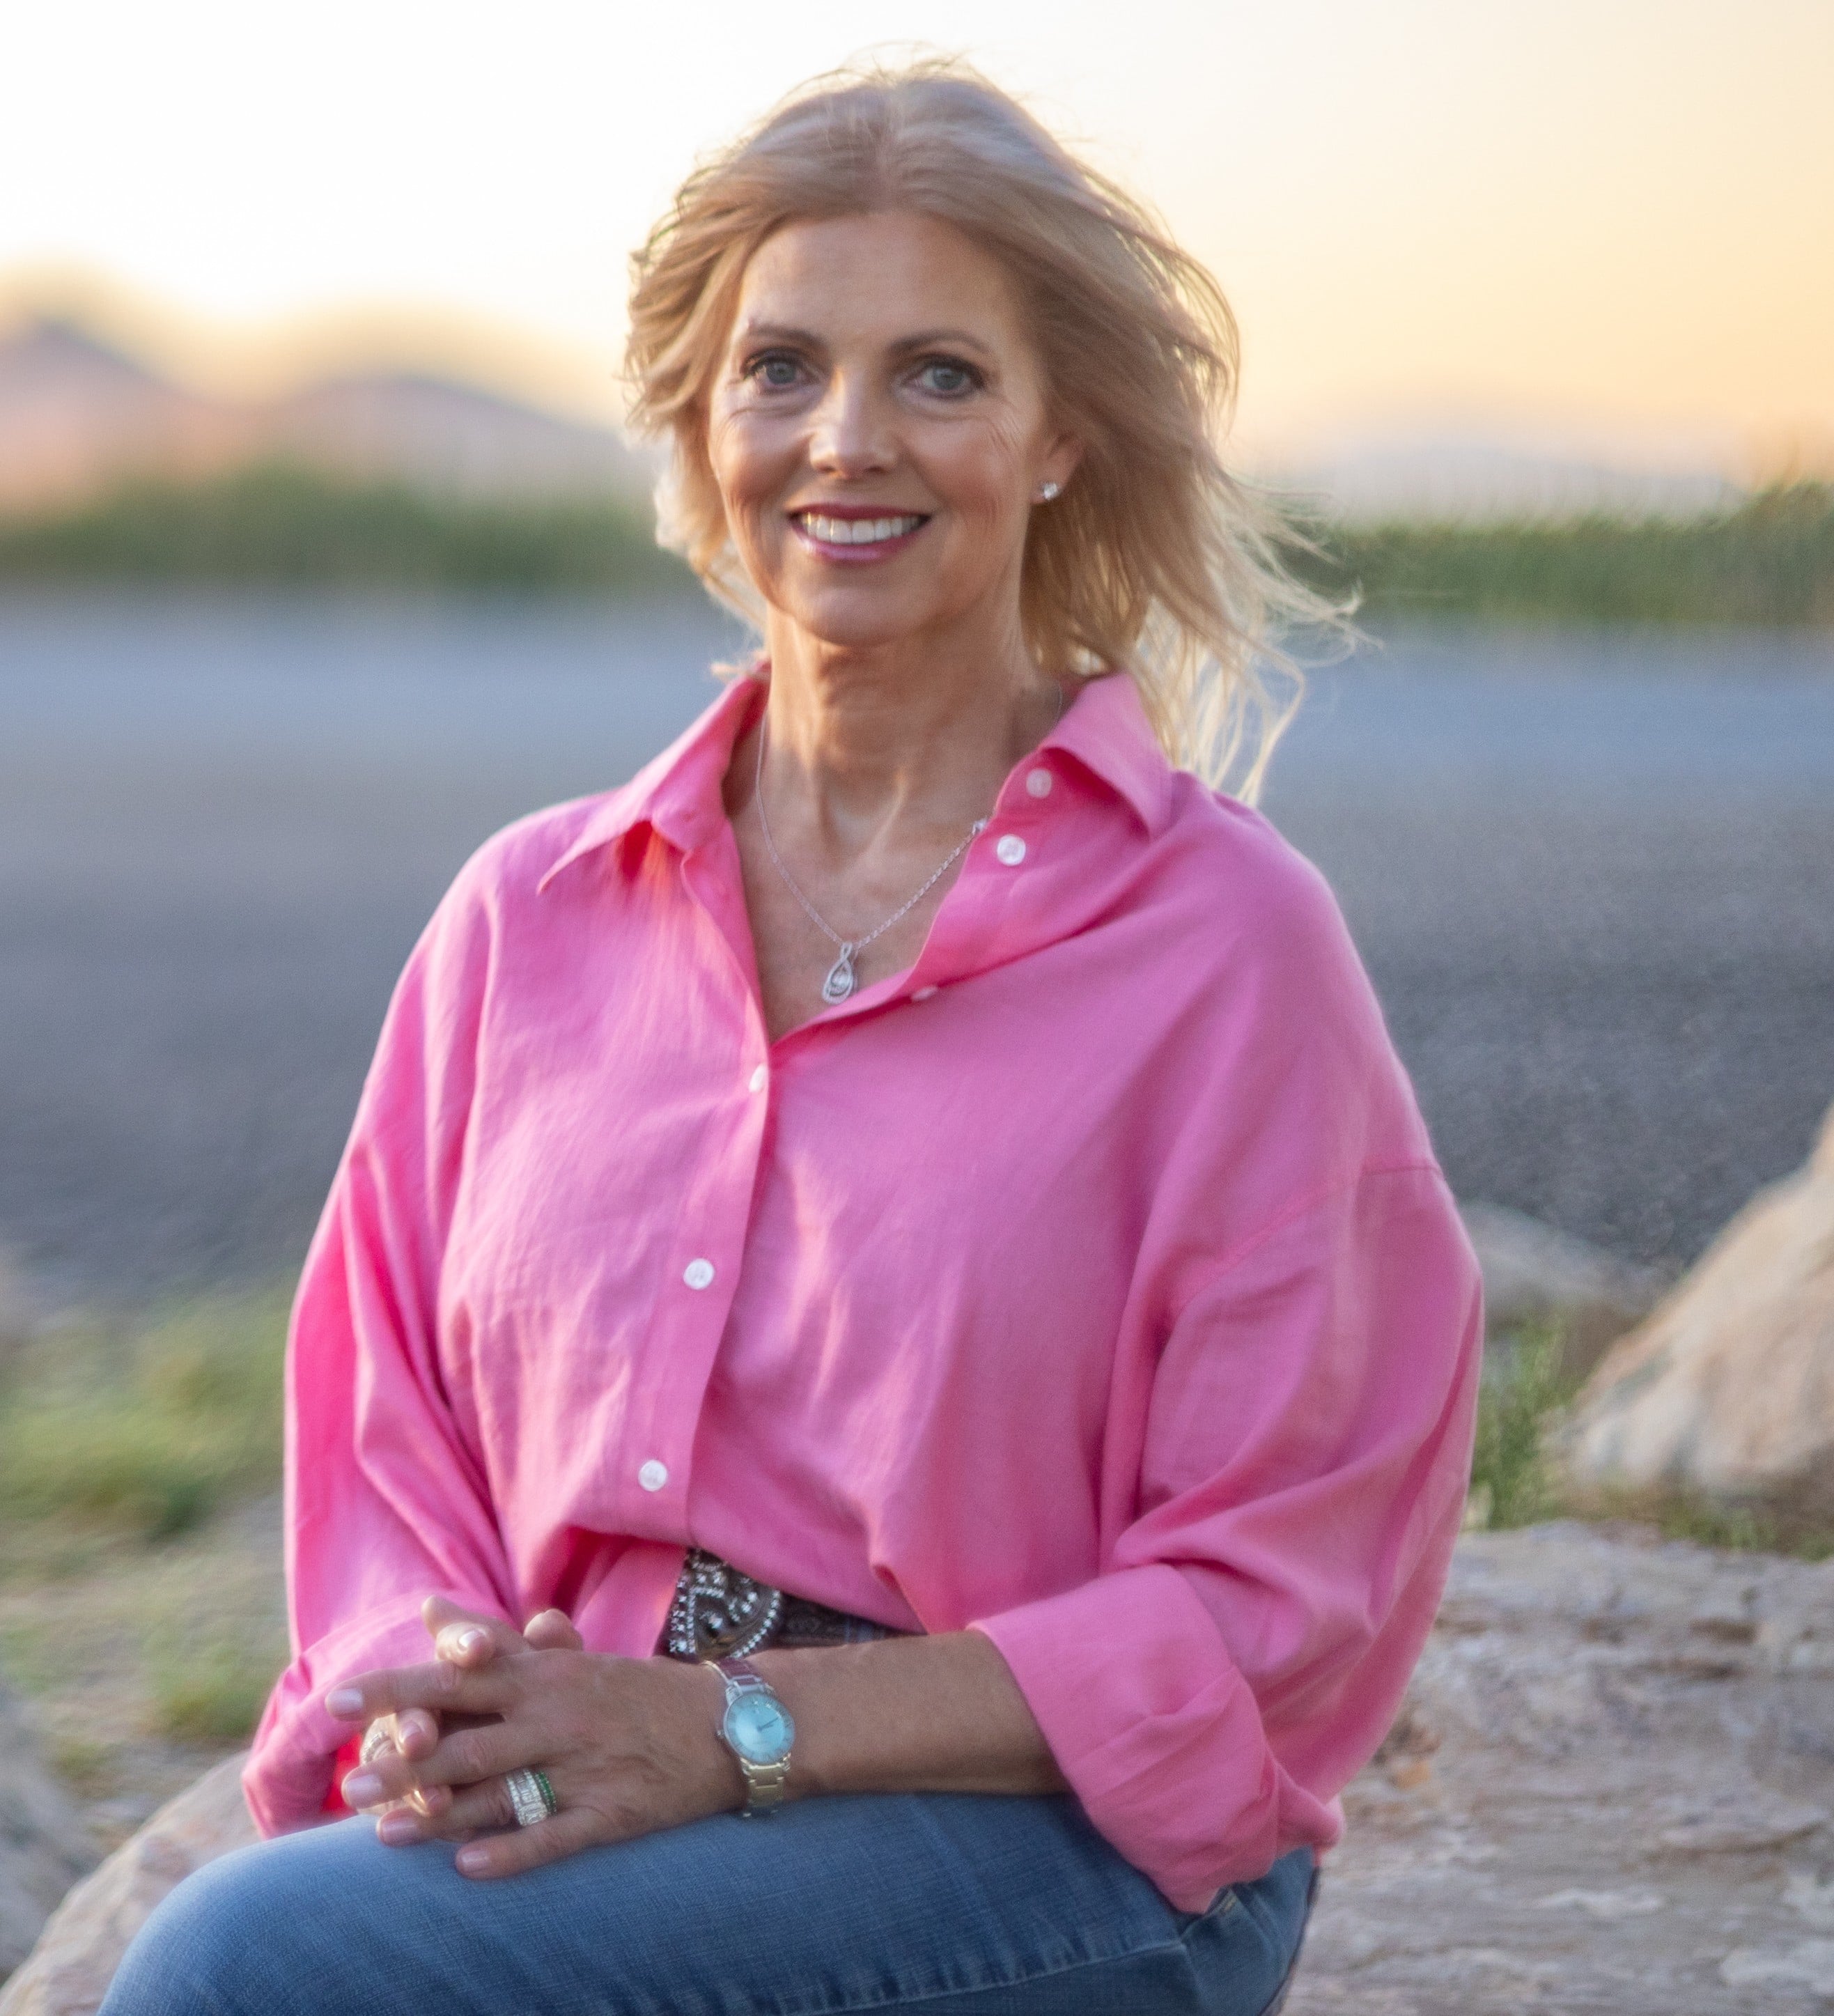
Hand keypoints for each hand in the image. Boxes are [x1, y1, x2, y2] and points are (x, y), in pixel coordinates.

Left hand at [326, 1611, 740, 1877]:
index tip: (340, 1701)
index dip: (397, 1690)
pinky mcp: (613, 1812)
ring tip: (383, 1834)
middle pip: (468, 1741)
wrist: (728, 1722)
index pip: (458, 1678)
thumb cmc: (635, 1691)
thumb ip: (497, 1639)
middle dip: (404, 1765)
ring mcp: (586, 1766)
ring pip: (499, 1794)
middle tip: (350, 1786)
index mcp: (547, 1675)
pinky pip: (554, 1836)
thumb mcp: (569, 1657)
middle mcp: (560, 1716)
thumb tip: (430, 1608)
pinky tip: (466, 1867)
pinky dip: (509, 1853)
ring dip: (437, 1816)